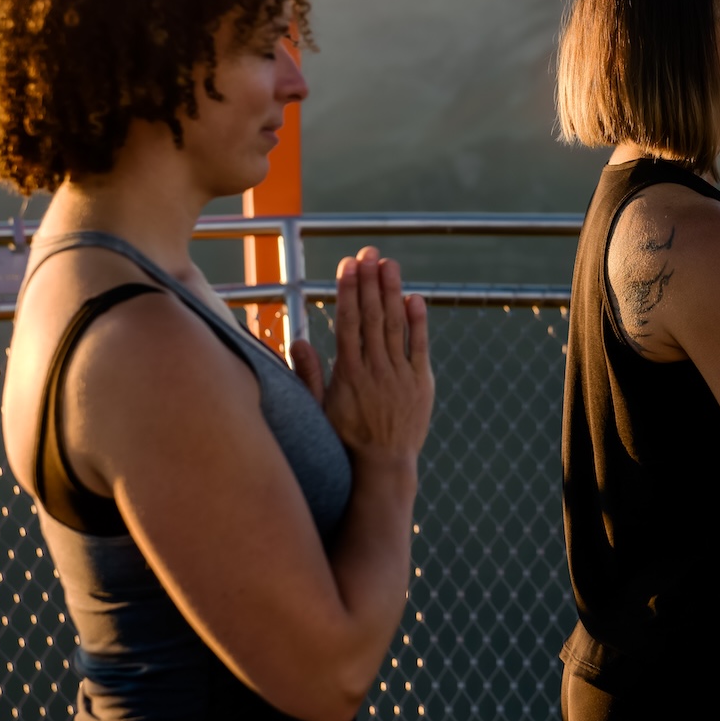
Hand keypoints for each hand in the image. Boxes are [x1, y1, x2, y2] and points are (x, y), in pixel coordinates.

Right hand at [290, 247, 434, 473]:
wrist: (383, 467)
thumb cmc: (345, 440)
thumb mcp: (317, 410)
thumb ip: (307, 375)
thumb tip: (298, 341)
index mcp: (348, 374)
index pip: (348, 323)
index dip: (348, 292)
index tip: (347, 266)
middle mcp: (375, 370)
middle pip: (372, 317)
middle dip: (369, 282)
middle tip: (368, 253)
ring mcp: (400, 375)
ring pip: (395, 326)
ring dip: (392, 292)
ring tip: (389, 264)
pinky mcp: (421, 383)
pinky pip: (420, 347)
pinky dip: (418, 322)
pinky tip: (414, 298)